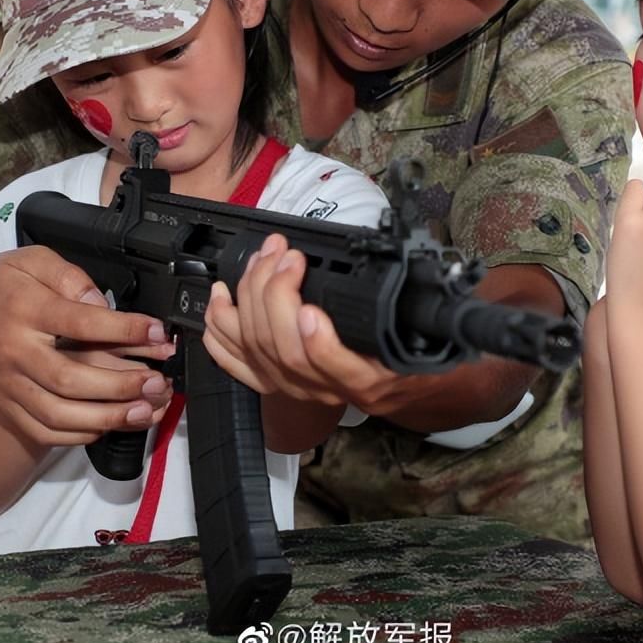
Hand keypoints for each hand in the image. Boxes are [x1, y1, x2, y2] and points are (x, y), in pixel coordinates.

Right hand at [0, 245, 175, 445]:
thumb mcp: (33, 260)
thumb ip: (72, 278)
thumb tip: (105, 306)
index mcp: (24, 309)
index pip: (80, 323)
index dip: (124, 329)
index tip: (158, 331)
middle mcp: (13, 352)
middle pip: (70, 379)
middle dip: (121, 385)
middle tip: (157, 383)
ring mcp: (6, 384)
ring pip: (57, 415)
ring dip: (106, 418)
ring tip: (144, 411)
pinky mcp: (4, 404)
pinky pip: (43, 431)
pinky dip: (79, 434)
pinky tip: (109, 423)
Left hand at [201, 233, 417, 415]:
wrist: (398, 383)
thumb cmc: (408, 352)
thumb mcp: (421, 334)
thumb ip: (400, 311)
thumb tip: (385, 266)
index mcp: (366, 379)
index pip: (336, 369)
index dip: (318, 343)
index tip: (311, 308)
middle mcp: (324, 389)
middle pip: (284, 350)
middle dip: (276, 293)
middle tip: (285, 253)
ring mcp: (293, 387)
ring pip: (256, 349)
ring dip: (250, 298)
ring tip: (261, 260)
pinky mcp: (272, 382)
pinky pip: (234, 362)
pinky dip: (220, 329)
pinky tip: (221, 301)